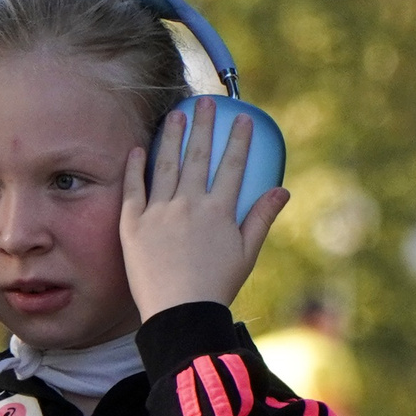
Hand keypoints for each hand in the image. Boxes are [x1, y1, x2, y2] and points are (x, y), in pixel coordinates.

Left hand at [120, 103, 289, 318]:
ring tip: (175, 115)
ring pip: (166, 165)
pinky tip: (139, 148)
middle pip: (198, 156)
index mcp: (219, 211)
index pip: (232, 166)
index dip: (238, 140)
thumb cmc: (216, 287)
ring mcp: (159, 212)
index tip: (241, 118)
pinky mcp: (133, 224)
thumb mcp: (246, 253)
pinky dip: (136, 167)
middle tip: (204, 103)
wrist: (179, 313)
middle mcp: (189, 204)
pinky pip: (134, 188)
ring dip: (172, 137)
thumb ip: (261, 218)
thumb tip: (282, 191)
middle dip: (204, 126)